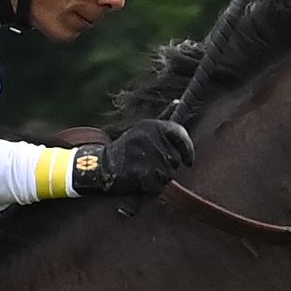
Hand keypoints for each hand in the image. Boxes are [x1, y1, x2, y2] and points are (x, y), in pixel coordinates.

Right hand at [68, 116, 195, 201]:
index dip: (188, 151)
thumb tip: (177, 102)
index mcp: (154, 126)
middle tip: (151, 164)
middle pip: (176, 159)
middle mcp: (152, 139)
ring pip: (169, 174)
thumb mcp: (143, 129)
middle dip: (168, 165)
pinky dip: (152, 188)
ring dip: (160, 177)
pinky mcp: (142, 175)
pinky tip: (141, 181)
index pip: (182, 136)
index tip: (188, 161)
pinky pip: (159, 186)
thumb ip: (163, 117)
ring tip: (144, 171)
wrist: (101, 166)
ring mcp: (147, 157)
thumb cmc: (126, 147)